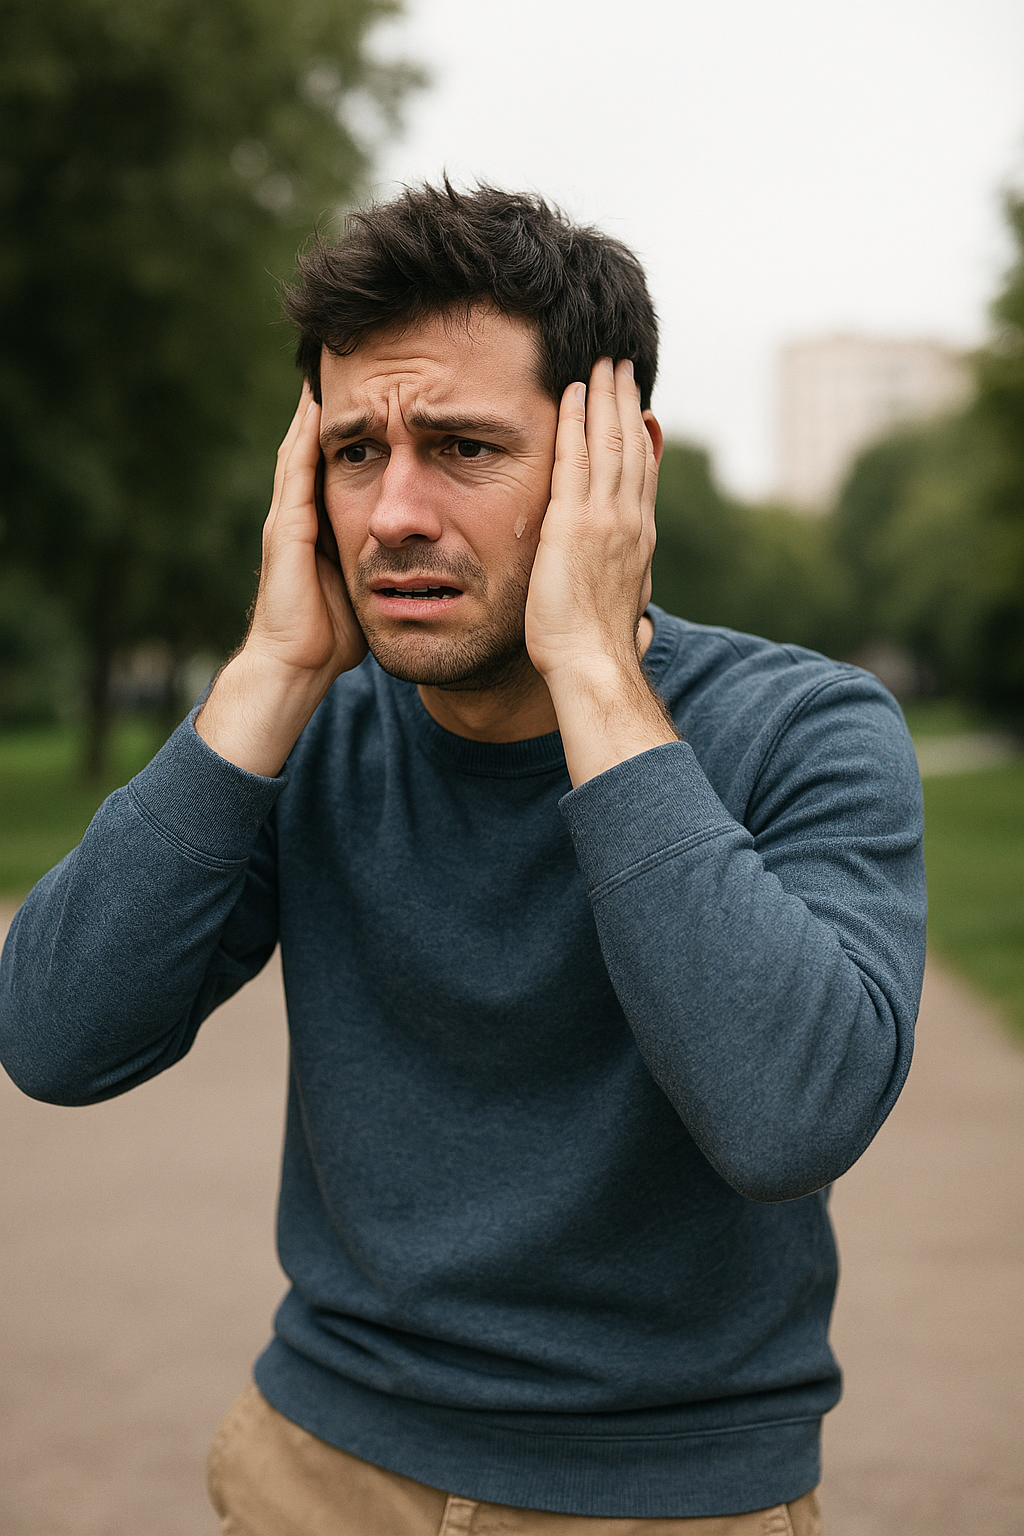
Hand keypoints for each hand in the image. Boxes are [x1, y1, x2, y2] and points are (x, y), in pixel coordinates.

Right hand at [246, 385, 365, 678]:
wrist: (297, 665)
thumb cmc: (335, 636)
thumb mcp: (374, 587)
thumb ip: (391, 562)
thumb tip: (433, 552)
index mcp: (324, 525)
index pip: (341, 464)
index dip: (359, 430)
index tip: (380, 395)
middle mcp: (302, 514)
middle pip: (319, 446)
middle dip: (338, 407)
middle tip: (351, 363)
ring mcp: (289, 518)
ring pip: (302, 449)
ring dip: (315, 410)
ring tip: (332, 368)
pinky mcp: (285, 529)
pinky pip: (295, 472)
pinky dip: (304, 438)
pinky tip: (316, 406)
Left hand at [524, 358, 675, 785]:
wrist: (594, 665)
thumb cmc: (601, 655)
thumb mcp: (626, 621)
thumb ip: (633, 606)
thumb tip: (648, 624)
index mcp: (640, 542)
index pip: (643, 478)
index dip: (642, 440)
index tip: (640, 411)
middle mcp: (630, 522)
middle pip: (633, 448)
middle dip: (626, 403)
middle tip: (621, 366)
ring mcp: (606, 519)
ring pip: (609, 442)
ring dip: (604, 397)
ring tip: (601, 363)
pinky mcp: (575, 522)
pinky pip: (575, 457)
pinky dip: (575, 421)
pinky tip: (570, 392)